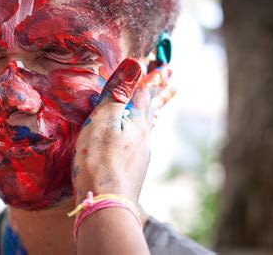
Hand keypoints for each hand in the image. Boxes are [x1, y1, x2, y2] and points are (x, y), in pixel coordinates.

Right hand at [72, 58, 172, 201]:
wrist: (105, 206)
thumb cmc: (100, 162)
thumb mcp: (104, 121)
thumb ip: (117, 94)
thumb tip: (135, 65)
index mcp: (138, 123)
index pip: (146, 94)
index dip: (154, 79)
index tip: (166, 68)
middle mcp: (144, 139)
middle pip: (151, 111)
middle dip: (159, 95)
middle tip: (172, 85)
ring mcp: (140, 157)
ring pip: (146, 128)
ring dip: (150, 113)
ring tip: (153, 107)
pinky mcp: (132, 171)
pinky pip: (138, 143)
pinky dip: (139, 132)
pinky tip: (133, 140)